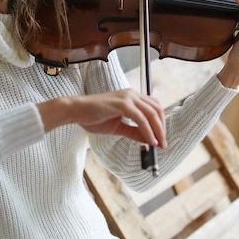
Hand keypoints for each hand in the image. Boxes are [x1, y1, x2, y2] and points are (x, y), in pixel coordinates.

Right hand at [37, 89, 166, 147]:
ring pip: (152, 113)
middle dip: (162, 127)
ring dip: (158, 130)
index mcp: (131, 97)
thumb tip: (149, 140)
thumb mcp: (118, 127)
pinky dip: (148, 131)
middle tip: (163, 144)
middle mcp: (132, 94)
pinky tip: (151, 141)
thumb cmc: (94, 118)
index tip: (161, 138)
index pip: (153, 107)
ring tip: (159, 145)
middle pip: (157, 109)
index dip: (160, 122)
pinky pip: (141, 119)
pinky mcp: (123, 104)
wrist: (75, 111)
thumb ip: (134, 131)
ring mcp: (128, 97)